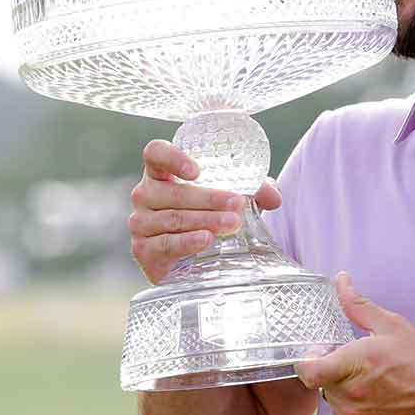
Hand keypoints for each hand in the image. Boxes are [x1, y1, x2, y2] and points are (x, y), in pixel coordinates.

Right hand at [128, 139, 282, 283]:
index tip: (197, 171)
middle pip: (173, 192)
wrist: (190, 260)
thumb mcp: (231, 199)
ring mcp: (140, 222)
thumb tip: (274, 195)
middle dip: (209, 198)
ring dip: (205, 220)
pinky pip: (166, 243)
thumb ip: (254, 191)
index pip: (155, 154)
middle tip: (237, 204)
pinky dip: (188, 241)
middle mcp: (146, 194)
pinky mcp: (143, 249)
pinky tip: (206, 239)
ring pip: (174, 218)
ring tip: (232, 223)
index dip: (173, 158)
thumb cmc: (206, 216)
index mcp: (161, 173)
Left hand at [294, 273, 414, 414]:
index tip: (318, 353)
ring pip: (332, 398)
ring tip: (372, 379)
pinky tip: (377, 394)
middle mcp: (350, 395)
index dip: (307, 360)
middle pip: (321, 380)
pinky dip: (353, 404)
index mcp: (354, 364)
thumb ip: (358, 305)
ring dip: (343, 388)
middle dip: (334, 369)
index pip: (308, 370)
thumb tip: (341, 281)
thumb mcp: (392, 325)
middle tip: (359, 361)